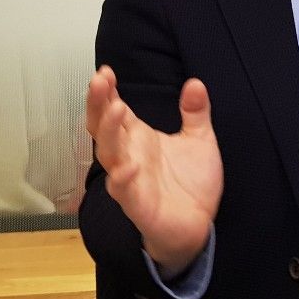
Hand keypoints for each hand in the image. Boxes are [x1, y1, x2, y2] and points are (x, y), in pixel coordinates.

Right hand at [86, 66, 222, 274]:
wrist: (198, 226)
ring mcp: (130, 181)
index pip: (114, 111)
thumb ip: (196, 112)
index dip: (106, 92)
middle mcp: (128, 157)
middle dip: (98, 104)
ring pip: (110, 156)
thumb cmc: (191, 183)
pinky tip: (126, 167)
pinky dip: (123, 180)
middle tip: (99, 80)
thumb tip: (195, 83)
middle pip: (104, 128)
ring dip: (109, 133)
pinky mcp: (139, 206)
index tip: (105, 71)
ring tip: (116, 109)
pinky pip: (125, 192)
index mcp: (138, 139)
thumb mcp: (200, 140)